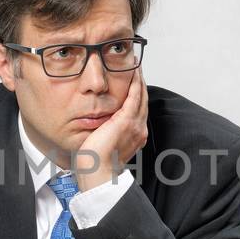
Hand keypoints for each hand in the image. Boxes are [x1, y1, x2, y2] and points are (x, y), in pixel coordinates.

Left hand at [73, 72, 147, 190]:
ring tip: (137, 65)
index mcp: (135, 136)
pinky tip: (134, 72)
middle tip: (137, 67)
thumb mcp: (104, 144)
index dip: (137, 94)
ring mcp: (135, 124)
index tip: (134, 82)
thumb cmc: (96, 163)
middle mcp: (139, 129)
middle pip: (143, 100)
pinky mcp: (127, 120)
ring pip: (141, 96)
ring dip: (139, 79)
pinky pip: (135, 96)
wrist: (97, 172)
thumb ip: (106, 133)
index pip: (138, 110)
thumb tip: (99, 126)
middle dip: (141, 83)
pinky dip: (136, 83)